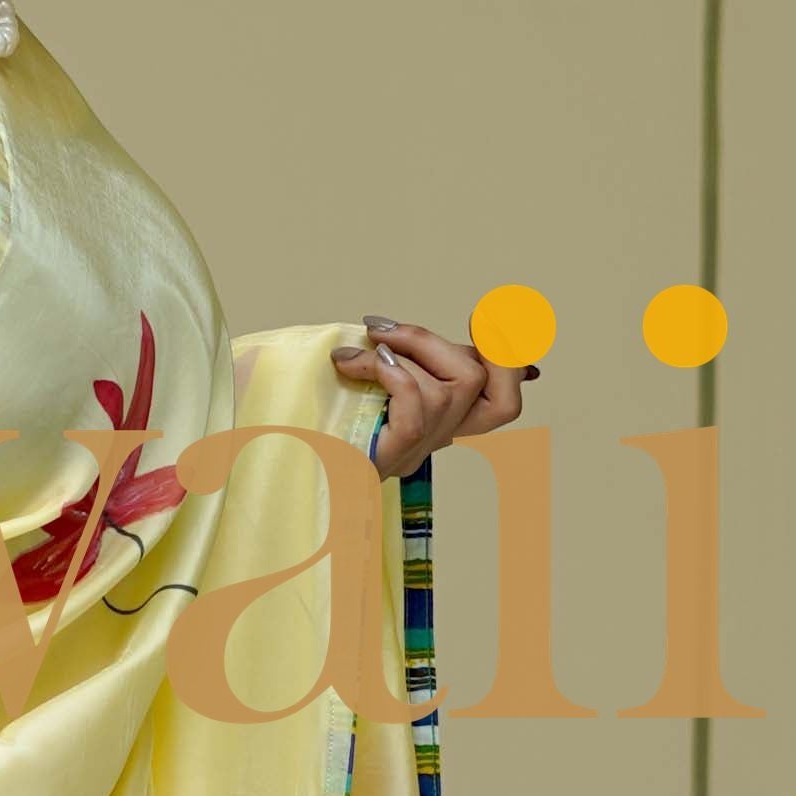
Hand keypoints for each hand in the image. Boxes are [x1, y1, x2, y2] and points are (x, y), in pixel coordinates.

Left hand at [331, 313, 532, 480]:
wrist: (286, 477)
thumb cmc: (318, 430)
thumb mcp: (361, 388)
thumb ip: (387, 364)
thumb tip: (383, 329)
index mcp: (436, 422)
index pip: (502, 400)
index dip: (509, 359)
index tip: (484, 318)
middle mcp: (436, 439)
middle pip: (481, 383)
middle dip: (435, 341)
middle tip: (384, 328)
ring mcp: (419, 450)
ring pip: (447, 389)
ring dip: (400, 354)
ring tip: (355, 351)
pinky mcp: (397, 454)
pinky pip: (418, 404)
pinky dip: (392, 373)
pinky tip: (353, 365)